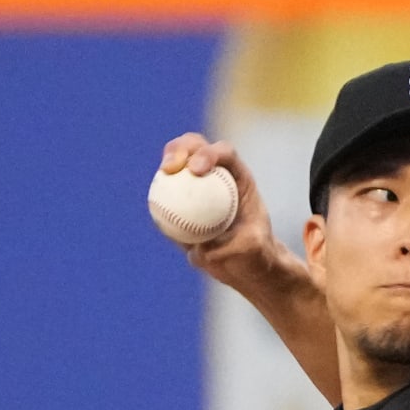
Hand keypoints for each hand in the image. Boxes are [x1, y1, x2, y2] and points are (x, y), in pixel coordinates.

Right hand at [158, 133, 312, 298]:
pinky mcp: (183, 200)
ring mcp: (198, 185)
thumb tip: (207, 248)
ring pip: (179, 162)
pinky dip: (159, 194)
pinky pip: (168, 193)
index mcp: (239, 177)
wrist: (245, 262)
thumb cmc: (255, 253)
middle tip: (170, 168)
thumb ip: (237, 246)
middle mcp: (218, 174)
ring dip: (168, 162)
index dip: (209, 154)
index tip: (195, 171)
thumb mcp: (255, 251)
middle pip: (197, 147)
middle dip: (182, 148)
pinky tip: (154, 204)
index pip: (224, 154)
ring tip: (163, 174)